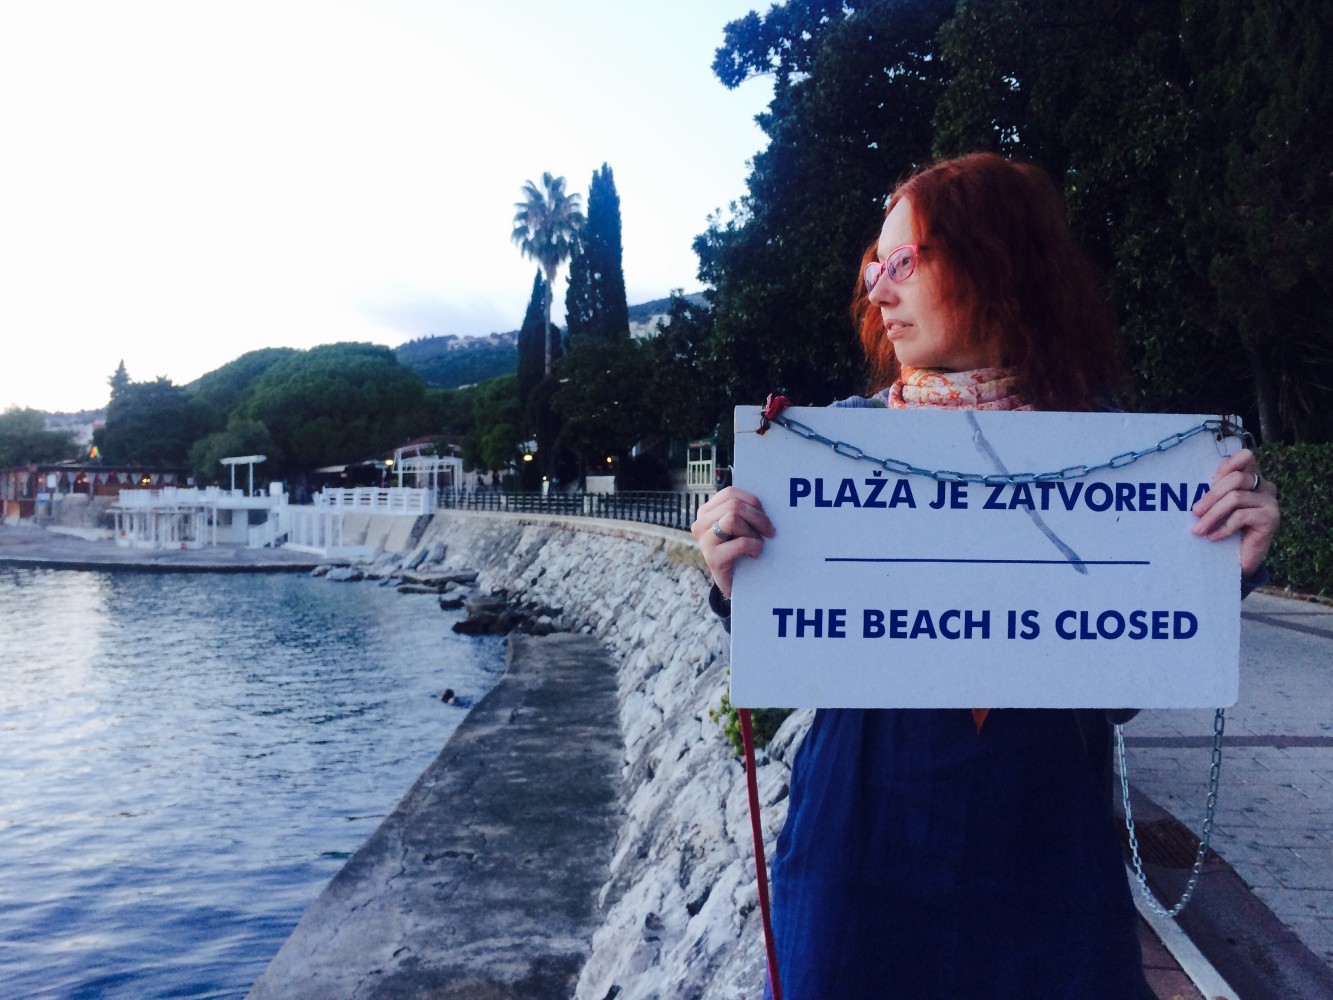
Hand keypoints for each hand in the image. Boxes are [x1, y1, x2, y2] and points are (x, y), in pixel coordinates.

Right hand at [691, 486, 775, 597]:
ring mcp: (704, 541)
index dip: (751, 501)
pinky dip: (754, 546)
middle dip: (757, 517)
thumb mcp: (738, 527)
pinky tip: (755, 553)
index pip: (730, 493)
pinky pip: (740, 542)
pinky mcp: (712, 558)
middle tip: (769, 531)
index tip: (764, 514)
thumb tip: (766, 497)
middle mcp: (701, 524)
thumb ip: (742, 511)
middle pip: (734, 505)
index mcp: (707, 512)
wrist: (735, 583)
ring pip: (733, 518)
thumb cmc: (741, 551)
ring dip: (753, 531)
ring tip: (758, 543)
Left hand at [1191, 449, 1279, 578]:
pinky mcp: (1271, 518)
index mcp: (1252, 478)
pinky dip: (1223, 527)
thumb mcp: (1217, 506)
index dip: (1228, 463)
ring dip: (1212, 515)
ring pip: (1236, 498)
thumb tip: (1189, 482)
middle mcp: (1264, 487)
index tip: (1209, 479)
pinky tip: (1212, 537)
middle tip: (1194, 512)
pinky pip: (1241, 516)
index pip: (1246, 457)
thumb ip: (1214, 490)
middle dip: (1211, 496)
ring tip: (1198, 529)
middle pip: (1236, 479)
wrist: (1239, 561)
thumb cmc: (1223, 529)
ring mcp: (1270, 502)